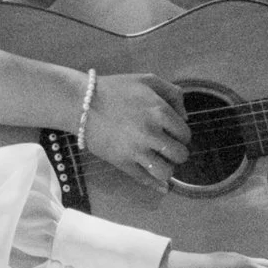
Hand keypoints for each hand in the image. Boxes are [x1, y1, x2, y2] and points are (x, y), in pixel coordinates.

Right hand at [82, 72, 190, 190]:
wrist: (82, 103)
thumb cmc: (115, 89)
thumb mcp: (148, 80)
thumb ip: (173, 93)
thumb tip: (185, 117)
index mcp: (160, 111)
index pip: (185, 134)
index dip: (181, 135)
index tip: (172, 134)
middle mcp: (151, 132)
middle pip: (180, 155)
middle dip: (176, 153)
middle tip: (166, 149)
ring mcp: (136, 149)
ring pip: (166, 172)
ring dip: (167, 169)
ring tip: (160, 162)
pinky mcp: (122, 162)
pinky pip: (145, 179)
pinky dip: (156, 185)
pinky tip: (162, 187)